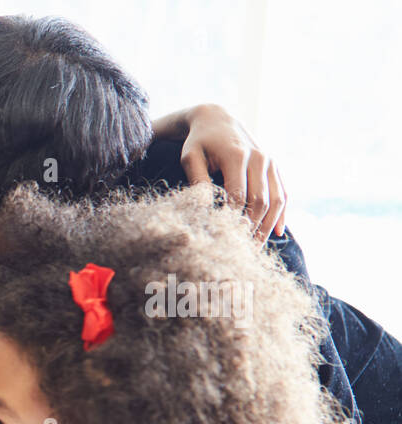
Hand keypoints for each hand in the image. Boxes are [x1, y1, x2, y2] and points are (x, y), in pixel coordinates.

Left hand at [177, 103, 286, 239]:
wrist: (217, 119)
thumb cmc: (199, 142)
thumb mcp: (190, 157)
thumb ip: (197, 180)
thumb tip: (205, 207)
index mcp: (237, 156)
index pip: (239, 196)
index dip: (233, 220)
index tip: (223, 239)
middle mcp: (259, 158)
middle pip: (260, 202)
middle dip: (252, 228)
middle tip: (240, 252)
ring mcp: (270, 162)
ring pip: (276, 200)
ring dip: (267, 226)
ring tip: (255, 248)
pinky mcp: (275, 166)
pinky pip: (283, 193)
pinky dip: (281, 214)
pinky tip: (277, 233)